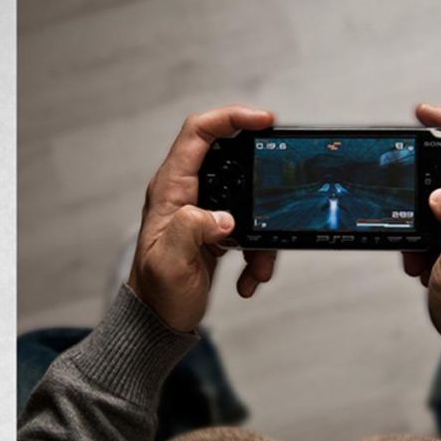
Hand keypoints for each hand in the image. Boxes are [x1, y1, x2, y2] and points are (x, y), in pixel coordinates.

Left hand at [128, 105, 276, 332]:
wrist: (160, 321)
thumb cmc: (157, 293)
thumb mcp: (170, 262)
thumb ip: (191, 230)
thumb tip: (223, 218)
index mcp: (171, 190)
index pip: (199, 134)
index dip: (231, 119)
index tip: (264, 121)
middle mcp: (188, 195)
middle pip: (233, 162)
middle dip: (262, 182)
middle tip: (282, 188)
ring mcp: (205, 213)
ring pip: (249, 204)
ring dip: (263, 237)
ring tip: (259, 269)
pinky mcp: (218, 233)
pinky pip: (251, 232)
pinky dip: (258, 256)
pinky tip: (250, 279)